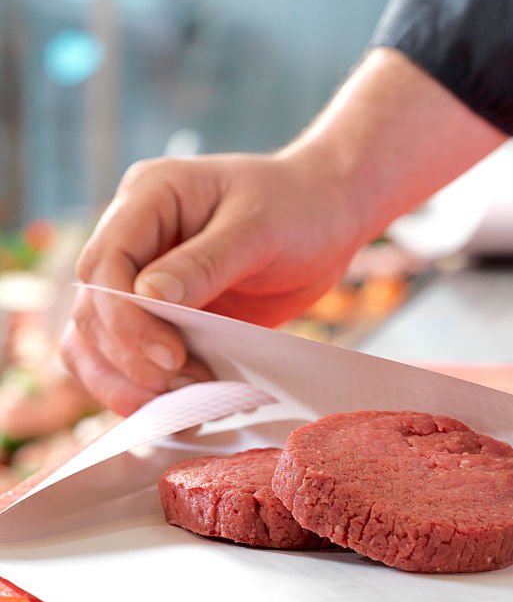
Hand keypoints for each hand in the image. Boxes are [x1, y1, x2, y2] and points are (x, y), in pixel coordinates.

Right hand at [60, 48, 505, 414]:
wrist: (329, 215)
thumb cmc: (298, 206)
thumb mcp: (258, 227)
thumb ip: (205, 262)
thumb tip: (148, 298)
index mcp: (148, 198)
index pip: (104, 265)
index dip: (124, 318)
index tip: (168, 356)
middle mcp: (136, 238)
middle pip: (93, 309)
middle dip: (126, 357)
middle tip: (176, 387)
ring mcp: (147, 278)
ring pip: (98, 339)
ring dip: (126, 379)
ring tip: (179, 403)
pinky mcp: (169, 314)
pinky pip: (136, 355)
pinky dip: (147, 383)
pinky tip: (180, 403)